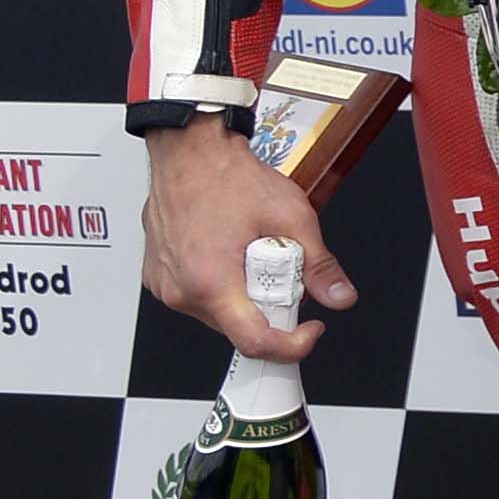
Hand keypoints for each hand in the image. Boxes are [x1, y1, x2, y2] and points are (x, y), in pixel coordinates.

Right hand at [140, 120, 349, 362]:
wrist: (188, 153)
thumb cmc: (228, 177)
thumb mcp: (291, 218)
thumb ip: (318, 265)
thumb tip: (340, 296)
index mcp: (211, 281)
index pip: (254, 342)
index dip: (291, 345)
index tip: (309, 329)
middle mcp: (181, 290)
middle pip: (238, 328)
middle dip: (271, 309)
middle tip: (285, 272)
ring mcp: (165, 285)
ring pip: (220, 315)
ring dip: (246, 297)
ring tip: (253, 256)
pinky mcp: (158, 278)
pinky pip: (199, 298)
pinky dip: (223, 286)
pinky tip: (231, 256)